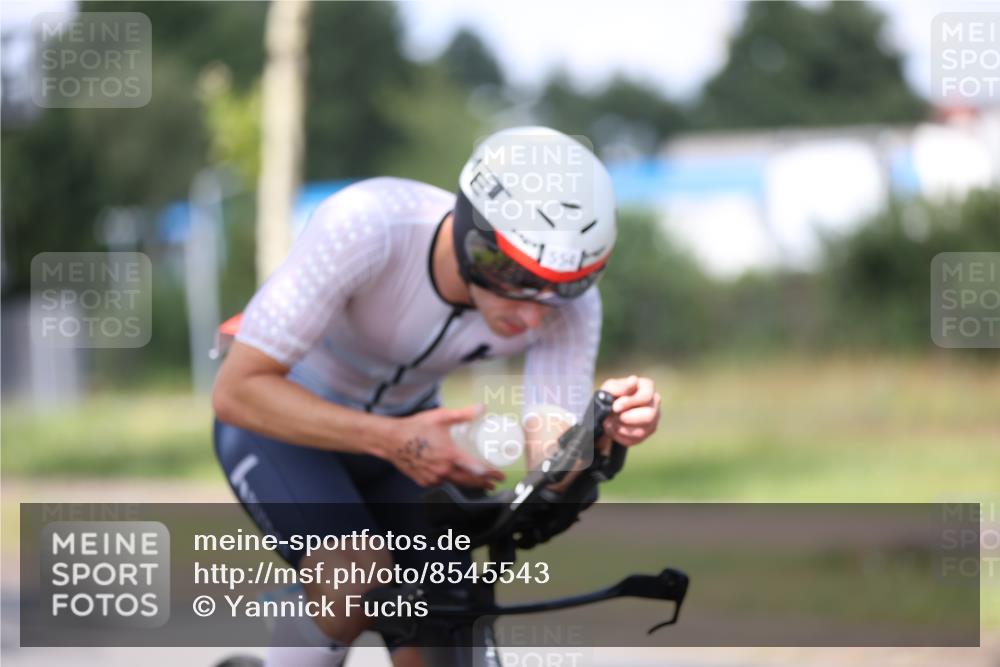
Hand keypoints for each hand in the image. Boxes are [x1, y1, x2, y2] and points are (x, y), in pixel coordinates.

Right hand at [387, 406, 505, 489]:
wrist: (391, 440)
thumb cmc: (414, 428)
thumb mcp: (441, 417)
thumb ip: (463, 414)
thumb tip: (481, 408)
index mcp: (450, 455)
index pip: (476, 468)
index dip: (491, 473)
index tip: (500, 475)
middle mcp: (443, 470)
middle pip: (469, 481)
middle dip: (483, 482)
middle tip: (493, 482)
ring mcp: (433, 477)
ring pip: (456, 483)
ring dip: (469, 484)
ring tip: (479, 483)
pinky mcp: (424, 480)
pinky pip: (441, 482)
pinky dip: (450, 480)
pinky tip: (453, 476)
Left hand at [599, 375, 660, 446]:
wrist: (608, 410)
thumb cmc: (611, 395)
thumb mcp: (610, 387)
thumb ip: (620, 385)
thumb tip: (633, 380)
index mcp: (647, 387)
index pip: (646, 396)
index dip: (630, 402)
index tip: (615, 407)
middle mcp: (655, 402)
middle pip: (649, 416)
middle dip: (627, 418)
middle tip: (613, 417)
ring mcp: (654, 418)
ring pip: (642, 430)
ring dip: (621, 428)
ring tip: (610, 422)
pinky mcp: (648, 432)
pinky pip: (636, 440)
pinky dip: (621, 436)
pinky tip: (614, 428)